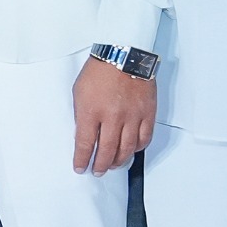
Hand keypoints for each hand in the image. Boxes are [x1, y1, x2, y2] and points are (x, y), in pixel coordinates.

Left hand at [73, 55, 153, 175]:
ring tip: (113, 165)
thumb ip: (82, 115)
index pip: (85, 143)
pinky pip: (144, 138)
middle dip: (100, 165)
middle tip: (97, 171)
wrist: (124, 55)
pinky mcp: (148, 113)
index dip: (82, 159)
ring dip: (119, 160)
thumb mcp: (79, 92)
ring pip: (127, 148)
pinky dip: (137, 148)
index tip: (79, 168)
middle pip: (107, 150)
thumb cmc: (99, 71)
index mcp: (91, 111)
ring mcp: (132, 116)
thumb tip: (84, 135)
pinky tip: (131, 151)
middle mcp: (113, 117)